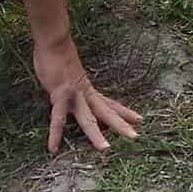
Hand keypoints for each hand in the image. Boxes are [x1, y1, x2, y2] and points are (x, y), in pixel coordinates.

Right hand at [33, 36, 141, 153]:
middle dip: (121, 124)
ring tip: (105, 149)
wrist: (55, 42)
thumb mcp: (70, 75)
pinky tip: (53, 148)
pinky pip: (57, 118)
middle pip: (106, 112)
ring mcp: (75, 94)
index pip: (110, 103)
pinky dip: (55, 134)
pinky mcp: (60, 94)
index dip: (124, 112)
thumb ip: (74, 86)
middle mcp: (86, 93)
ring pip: (88, 118)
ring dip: (96, 135)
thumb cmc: (59, 57)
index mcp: (88, 90)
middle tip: (136, 136)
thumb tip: (74, 92)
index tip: (139, 120)